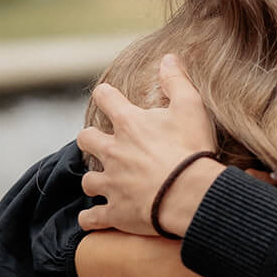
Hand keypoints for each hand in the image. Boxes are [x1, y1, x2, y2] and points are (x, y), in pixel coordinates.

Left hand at [78, 54, 218, 235]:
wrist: (190, 194)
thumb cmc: (191, 150)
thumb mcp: (191, 107)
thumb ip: (177, 80)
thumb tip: (168, 57)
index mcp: (129, 124)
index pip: (105, 98)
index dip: (106, 95)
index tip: (108, 97)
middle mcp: (113, 152)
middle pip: (85, 139)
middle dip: (90, 139)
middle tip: (101, 143)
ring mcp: (111, 183)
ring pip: (87, 180)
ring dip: (94, 181)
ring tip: (103, 183)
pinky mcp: (115, 212)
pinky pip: (92, 218)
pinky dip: (91, 218)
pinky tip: (93, 218)